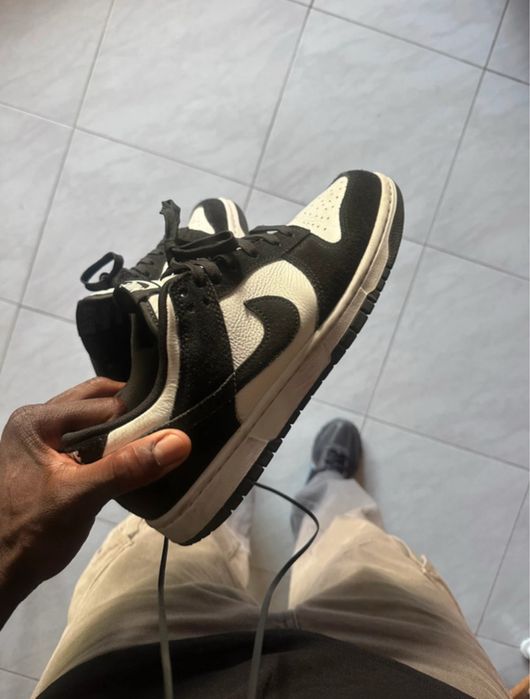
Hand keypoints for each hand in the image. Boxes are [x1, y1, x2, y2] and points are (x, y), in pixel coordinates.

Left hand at [0, 377, 190, 626]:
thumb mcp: (81, 498)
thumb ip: (126, 467)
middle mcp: (38, 419)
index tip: (168, 436)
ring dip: (122, 429)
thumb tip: (180, 441)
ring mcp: (42, 438)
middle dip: (131, 414)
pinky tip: (129, 460)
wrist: (1, 572)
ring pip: (94, 418)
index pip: (104, 405)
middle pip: (98, 400)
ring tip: (151, 446)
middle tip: (164, 431)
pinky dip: (111, 443)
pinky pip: (89, 436)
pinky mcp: (51, 457)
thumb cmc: (31, 533)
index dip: (138, 420)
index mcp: (37, 419)